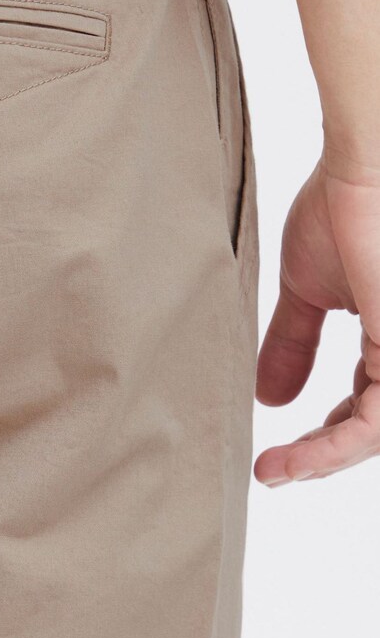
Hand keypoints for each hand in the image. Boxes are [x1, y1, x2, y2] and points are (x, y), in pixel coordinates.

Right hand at [254, 151, 379, 485]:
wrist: (364, 164)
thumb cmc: (344, 205)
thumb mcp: (309, 291)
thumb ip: (294, 344)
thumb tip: (268, 397)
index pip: (368, 402)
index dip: (327, 432)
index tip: (280, 451)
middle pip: (372, 424)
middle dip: (323, 454)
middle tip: (275, 470)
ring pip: (374, 432)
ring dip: (322, 461)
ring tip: (275, 472)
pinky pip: (374, 425)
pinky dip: (330, 450)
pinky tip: (289, 460)